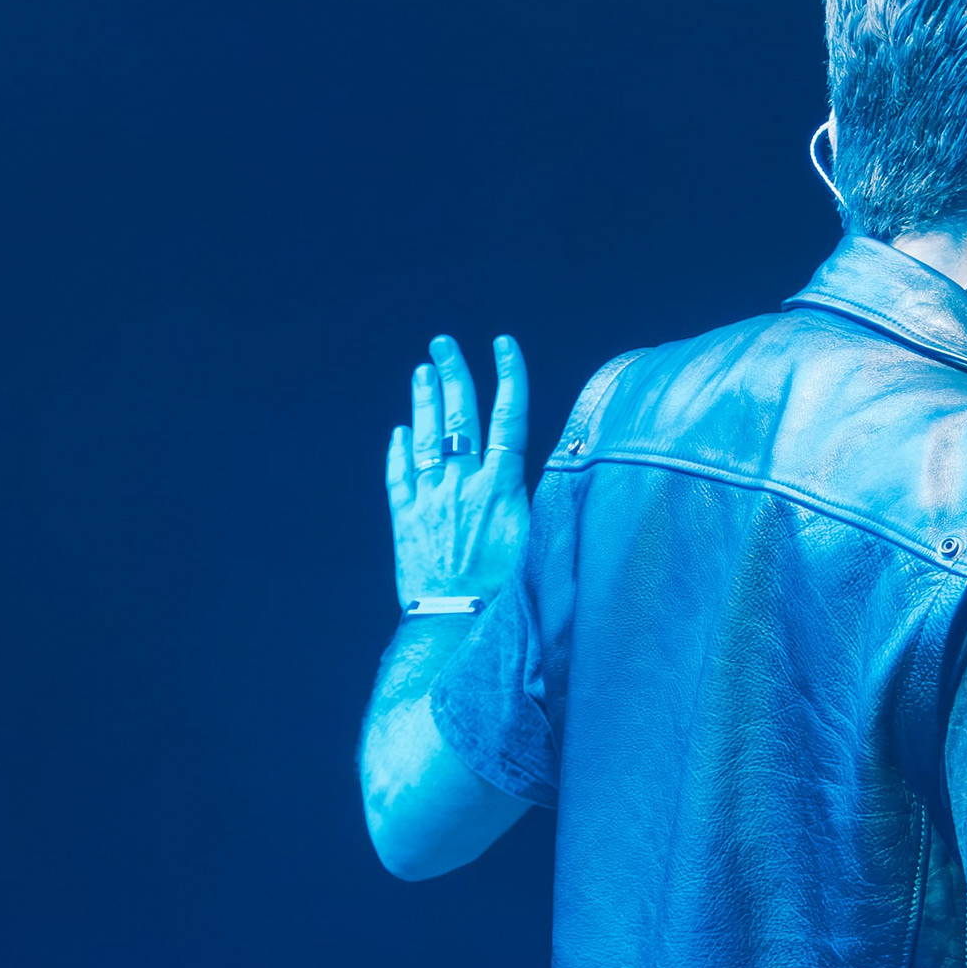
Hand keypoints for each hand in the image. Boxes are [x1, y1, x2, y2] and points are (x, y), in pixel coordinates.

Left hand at [386, 332, 530, 611]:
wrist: (457, 624)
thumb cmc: (508, 594)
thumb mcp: (540, 542)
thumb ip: (545, 501)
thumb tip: (568, 467)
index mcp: (501, 487)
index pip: (507, 418)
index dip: (508, 377)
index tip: (502, 344)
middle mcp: (463, 485)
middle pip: (458, 417)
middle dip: (452, 374)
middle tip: (442, 342)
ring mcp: (430, 499)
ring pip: (425, 438)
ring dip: (423, 402)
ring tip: (421, 372)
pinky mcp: (405, 520)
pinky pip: (398, 476)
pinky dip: (398, 451)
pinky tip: (399, 432)